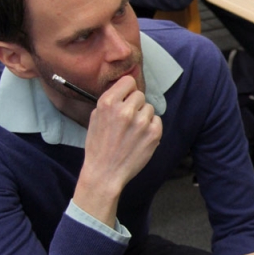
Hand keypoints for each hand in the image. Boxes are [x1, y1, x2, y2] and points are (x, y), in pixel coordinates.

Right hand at [73, 76, 161, 225]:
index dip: (127, 90)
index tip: (126, 98)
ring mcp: (141, 122)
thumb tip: (124, 90)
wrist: (105, 173)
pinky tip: (140, 137)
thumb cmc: (98, 146)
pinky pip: (157, 120)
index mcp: (108, 103)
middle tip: (128, 119)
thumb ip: (110, 102)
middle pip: (140, 95)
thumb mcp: (95, 118)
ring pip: (150, 108)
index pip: (128, 81)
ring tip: (132, 131)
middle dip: (135, 105)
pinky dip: (151, 127)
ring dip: (143, 117)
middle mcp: (125, 110)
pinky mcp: (154, 133)